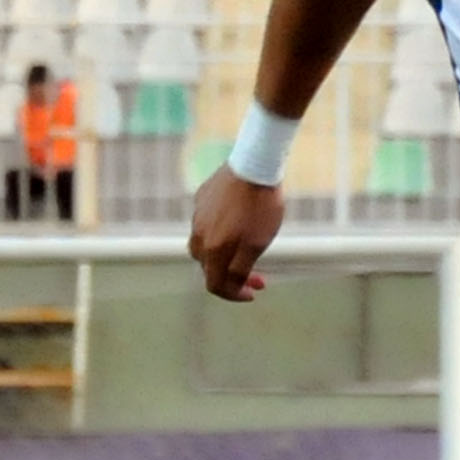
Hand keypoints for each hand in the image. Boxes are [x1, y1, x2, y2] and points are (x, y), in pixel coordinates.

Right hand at [188, 165, 284, 300]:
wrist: (255, 165)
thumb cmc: (260, 207)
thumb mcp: (256, 244)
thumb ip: (240, 269)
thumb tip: (230, 285)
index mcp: (211, 249)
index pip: (214, 284)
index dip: (233, 294)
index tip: (253, 293)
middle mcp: (198, 234)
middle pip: (209, 266)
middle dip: (233, 276)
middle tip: (259, 276)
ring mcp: (198, 214)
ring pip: (207, 245)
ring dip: (226, 256)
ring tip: (248, 253)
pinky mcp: (203, 198)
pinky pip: (208, 223)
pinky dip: (223, 234)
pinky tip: (240, 225)